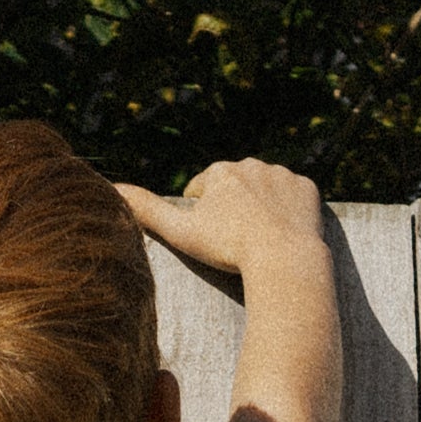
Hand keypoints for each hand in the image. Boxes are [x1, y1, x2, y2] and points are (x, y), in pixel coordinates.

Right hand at [117, 159, 328, 295]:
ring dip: (261, 208)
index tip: (211, 237)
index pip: (203, 190)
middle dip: (232, 208)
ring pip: (265, 191)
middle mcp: (250, 164)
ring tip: (260, 238)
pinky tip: (284, 231)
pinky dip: (288, 211)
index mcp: (219, 172)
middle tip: (235, 240)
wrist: (283, 257)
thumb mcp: (181, 232)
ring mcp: (282, 175)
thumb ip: (147, 210)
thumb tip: (113, 188)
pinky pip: (294, 197)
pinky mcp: (307, 188)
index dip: (203, 216)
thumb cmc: (228, 247)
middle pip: (235, 188)